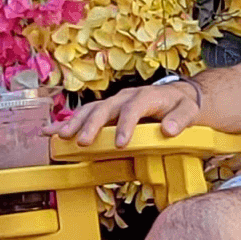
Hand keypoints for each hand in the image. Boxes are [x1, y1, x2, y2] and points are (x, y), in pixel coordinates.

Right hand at [49, 80, 203, 149]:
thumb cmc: (182, 105)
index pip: (133, 108)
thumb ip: (181, 119)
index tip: (120, 143)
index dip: (125, 125)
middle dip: (93, 125)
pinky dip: (68, 122)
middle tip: (84, 142)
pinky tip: (51, 131)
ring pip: (90, 110)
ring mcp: (114, 102)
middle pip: (105, 108)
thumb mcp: (190, 110)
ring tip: (60, 135)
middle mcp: (126, 96)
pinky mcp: (107, 110)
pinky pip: (85, 114)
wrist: (178, 96)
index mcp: (146, 96)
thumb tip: (170, 129)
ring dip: (74, 123)